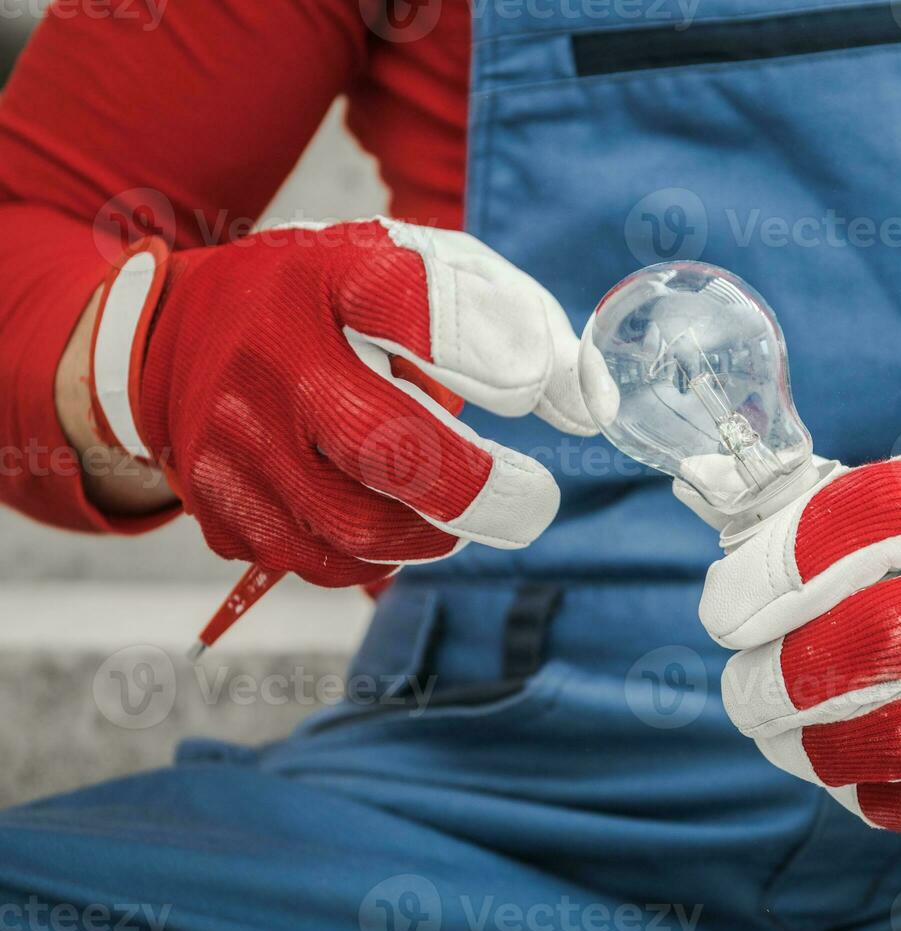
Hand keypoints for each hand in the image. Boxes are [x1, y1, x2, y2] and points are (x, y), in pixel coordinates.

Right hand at [86, 218, 594, 585]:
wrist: (179, 330)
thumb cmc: (334, 301)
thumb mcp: (422, 270)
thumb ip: (521, 322)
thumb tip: (592, 410)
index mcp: (330, 274)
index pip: (407, 299)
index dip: (482, 347)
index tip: (529, 390)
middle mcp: (273, 355)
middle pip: (387, 447)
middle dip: (482, 492)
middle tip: (536, 503)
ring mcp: (235, 436)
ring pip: (357, 528)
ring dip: (433, 534)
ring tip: (460, 510)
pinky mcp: (216, 500)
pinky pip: (316, 560)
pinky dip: (374, 558)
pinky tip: (391, 521)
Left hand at [694, 458, 900, 838]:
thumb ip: (819, 509)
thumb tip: (702, 485)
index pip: (845, 523)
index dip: (763, 572)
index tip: (727, 609)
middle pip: (864, 642)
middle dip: (774, 678)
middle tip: (745, 690)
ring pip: (886, 736)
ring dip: (807, 745)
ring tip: (781, 734)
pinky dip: (867, 793)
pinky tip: (854, 772)